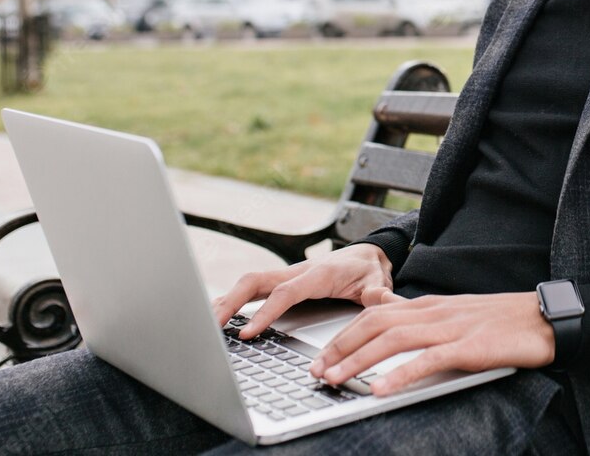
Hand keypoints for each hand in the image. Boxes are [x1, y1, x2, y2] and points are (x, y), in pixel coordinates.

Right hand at [211, 243, 392, 338]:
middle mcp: (297, 271)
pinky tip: (220, 315)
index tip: (248, 333)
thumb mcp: (378, 281)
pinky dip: (234, 300)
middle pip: (255, 281)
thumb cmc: (370, 270)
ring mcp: (286, 275)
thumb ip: (378, 292)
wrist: (368, 254)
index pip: (285, 292)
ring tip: (206, 323)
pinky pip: (253, 288)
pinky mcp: (282, 281)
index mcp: (317, 274)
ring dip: (227, 301)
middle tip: (211, 327)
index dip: (265, 312)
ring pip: (249, 283)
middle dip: (231, 302)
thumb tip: (382, 299)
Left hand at [312, 290, 555, 395]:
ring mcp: (451, 328)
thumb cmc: (504, 321)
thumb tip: (394, 326)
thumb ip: (426, 321)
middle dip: (340, 346)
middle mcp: (435, 312)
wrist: (547, 318)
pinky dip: (399, 374)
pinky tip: (379, 388)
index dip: (344, 334)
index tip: (321, 355)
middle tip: (315, 370)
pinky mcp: (469, 347)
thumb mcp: (458, 316)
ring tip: (334, 379)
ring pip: (392, 339)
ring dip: (358, 360)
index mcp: (430, 305)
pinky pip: (427, 360)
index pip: (375, 313)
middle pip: (375, 322)